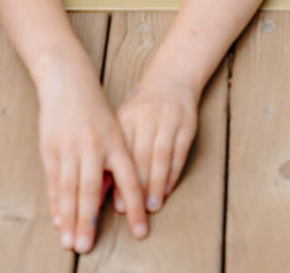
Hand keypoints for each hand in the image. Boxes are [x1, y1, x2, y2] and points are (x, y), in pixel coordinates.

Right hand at [37, 73, 148, 252]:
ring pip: (70, 189)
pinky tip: (57, 220)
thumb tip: (116, 196)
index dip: (135, 207)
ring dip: (69, 218)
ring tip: (70, 242)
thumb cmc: (95, 110)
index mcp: (117, 142)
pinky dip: (55, 202)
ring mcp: (70, 148)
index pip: (130, 181)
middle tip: (87, 247)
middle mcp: (94, 147)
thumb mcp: (114, 131)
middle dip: (89, 221)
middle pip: (92, 190)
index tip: (140, 232)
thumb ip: (116, 162)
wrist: (68, 81)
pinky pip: (54, 180)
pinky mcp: (50, 147)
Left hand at [112, 76, 198, 214]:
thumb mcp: (125, 120)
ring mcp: (168, 119)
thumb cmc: (143, 107)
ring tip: (153, 206)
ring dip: (156, 183)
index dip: (119, 179)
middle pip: (141, 156)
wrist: (172, 78)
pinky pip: (179, 152)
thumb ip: (115, 149)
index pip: (121, 153)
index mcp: (126, 117)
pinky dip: (173, 173)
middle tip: (135, 211)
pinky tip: (168, 189)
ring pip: (161, 156)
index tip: (117, 205)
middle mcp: (146, 117)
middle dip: (138, 186)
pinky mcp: (187, 123)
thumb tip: (102, 184)